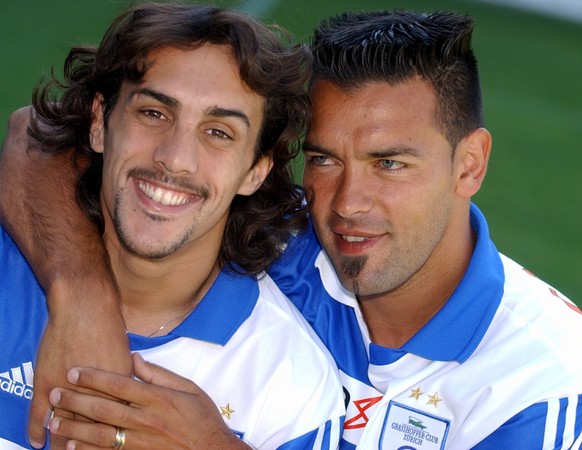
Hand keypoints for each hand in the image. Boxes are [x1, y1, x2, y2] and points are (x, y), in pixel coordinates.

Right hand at [29, 278, 131, 448]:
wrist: (86, 307)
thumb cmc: (109, 326)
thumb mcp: (127, 356)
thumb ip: (131, 379)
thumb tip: (135, 394)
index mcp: (118, 388)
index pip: (116, 423)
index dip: (114, 440)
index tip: (114, 449)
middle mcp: (94, 392)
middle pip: (91, 430)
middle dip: (90, 446)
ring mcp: (68, 389)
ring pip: (66, 426)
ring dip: (64, 441)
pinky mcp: (48, 382)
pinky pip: (40, 414)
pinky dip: (38, 430)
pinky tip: (39, 444)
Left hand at [47, 353, 250, 449]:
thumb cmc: (203, 419)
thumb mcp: (189, 389)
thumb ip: (160, 375)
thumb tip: (134, 359)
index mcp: (159, 399)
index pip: (120, 385)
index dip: (94, 377)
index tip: (74, 371)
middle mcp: (147, 420)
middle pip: (104, 409)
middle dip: (76, 400)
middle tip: (54, 393)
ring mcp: (142, 442)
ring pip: (101, 434)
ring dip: (75, 426)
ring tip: (54, 419)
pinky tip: (72, 446)